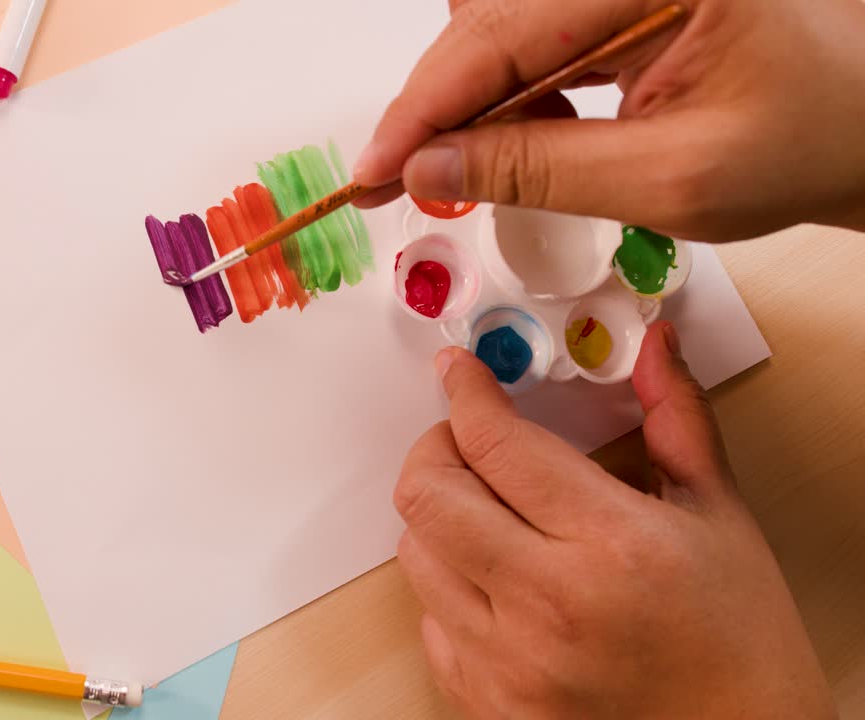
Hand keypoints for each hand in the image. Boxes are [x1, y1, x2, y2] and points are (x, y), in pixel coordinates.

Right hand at [355, 0, 864, 240]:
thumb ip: (540, 172)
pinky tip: (521, 141)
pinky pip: (534, 37)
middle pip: (487, 24)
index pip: (500, 36)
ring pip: (500, 29)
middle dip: (436, 105)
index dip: (424, 107)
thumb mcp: (673, 179)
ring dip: (472, 103)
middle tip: (394, 178)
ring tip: (470, 170)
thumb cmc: (811, 143)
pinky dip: (512, 96)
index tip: (373, 169)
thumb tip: (430, 167)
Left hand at [394, 322, 837, 718]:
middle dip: (436, 446)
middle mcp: (546, 605)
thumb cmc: (741, 640)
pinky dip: (451, 587)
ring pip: (415, 553)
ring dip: (442, 517)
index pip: (494, 443)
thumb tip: (654, 343)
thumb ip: (676, 418)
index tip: (461, 373)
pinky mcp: (486, 704)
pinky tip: (501, 582)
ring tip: (492, 513)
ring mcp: (508, 664)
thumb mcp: (719, 516)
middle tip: (469, 440)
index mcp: (611, 545)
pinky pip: (429, 619)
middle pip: (426, 494)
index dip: (465, 391)